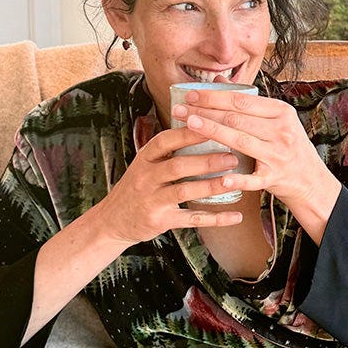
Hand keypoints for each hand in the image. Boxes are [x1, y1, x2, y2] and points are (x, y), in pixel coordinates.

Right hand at [96, 124, 244, 245]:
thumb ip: (168, 150)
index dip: (187, 134)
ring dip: (211, 186)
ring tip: (235, 181)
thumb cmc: (138, 187)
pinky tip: (235, 216)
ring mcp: (151, 200)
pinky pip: (191, 219)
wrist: (112, 221)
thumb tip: (201, 126)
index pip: (165, 141)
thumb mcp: (145, 164)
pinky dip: (215, 219)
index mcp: (144, 159)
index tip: (212, 126)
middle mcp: (145, 178)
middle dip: (206, 161)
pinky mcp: (160, 221)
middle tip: (232, 157)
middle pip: (177, 166)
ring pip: (184, 191)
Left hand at [171, 88, 341, 242]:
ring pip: (240, 141)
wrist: (310, 179)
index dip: (214, 97)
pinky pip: (252, 179)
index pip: (242, 101)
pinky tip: (220, 178)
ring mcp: (278, 155)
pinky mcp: (274, 178)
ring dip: (212, 132)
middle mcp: (282, 131)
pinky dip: (237, 179)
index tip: (191, 94)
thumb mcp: (276, 119)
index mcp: (281, 112)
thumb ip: (249, 101)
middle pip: (237, 118)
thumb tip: (218, 79)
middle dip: (205, 112)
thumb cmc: (287, 145)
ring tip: (188, 125)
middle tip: (180, 108)